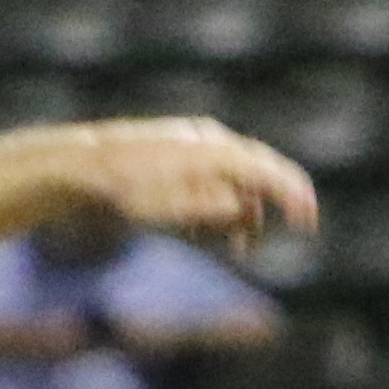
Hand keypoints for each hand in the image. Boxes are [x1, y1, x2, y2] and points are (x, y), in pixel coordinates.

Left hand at [80, 119, 319, 252]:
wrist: (80, 165)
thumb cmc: (121, 188)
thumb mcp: (165, 205)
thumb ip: (208, 205)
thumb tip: (242, 207)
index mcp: (213, 151)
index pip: (268, 170)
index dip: (293, 196)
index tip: (308, 222)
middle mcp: (209, 140)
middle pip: (257, 171)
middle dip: (267, 209)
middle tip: (269, 242)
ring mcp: (194, 143)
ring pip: (235, 178)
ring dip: (240, 213)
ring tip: (236, 248)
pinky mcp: (178, 153)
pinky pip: (213, 178)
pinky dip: (217, 204)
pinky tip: (201, 232)